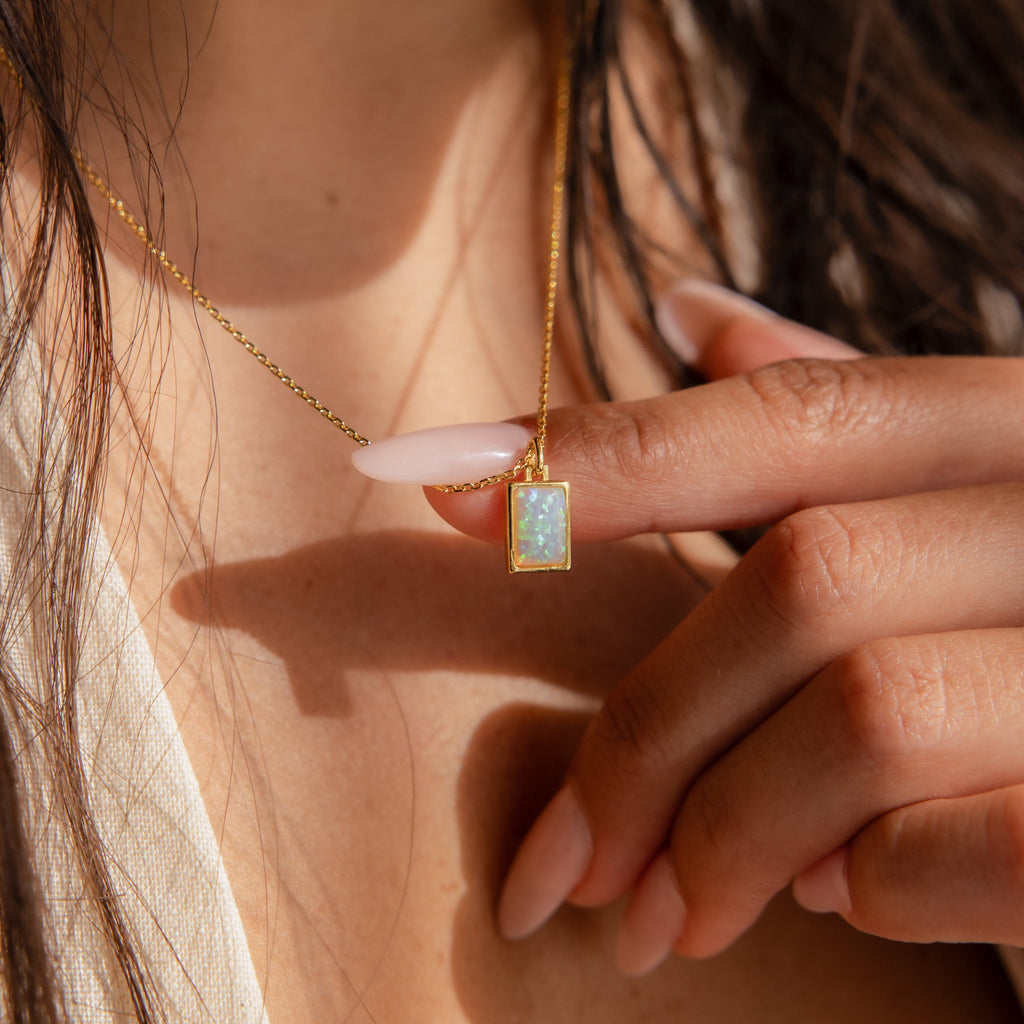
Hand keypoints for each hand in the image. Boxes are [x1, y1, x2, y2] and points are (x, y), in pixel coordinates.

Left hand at [429, 282, 1023, 973]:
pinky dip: (857, 887)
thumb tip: (682, 308)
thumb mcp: (967, 493)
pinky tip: (828, 902)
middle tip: (554, 872)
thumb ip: (835, 416)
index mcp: (1017, 430)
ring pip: (861, 713)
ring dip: (723, 837)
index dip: (594, 450)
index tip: (425, 481)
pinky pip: (944, 844)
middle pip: (798, 583)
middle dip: (642, 741)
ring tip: (664, 919)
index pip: (783, 415)